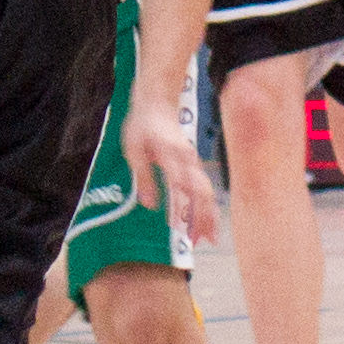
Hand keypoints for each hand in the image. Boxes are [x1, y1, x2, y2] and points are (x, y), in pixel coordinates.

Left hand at [125, 87, 221, 249]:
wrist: (157, 102)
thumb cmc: (142, 126)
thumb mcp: (133, 150)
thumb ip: (143, 177)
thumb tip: (150, 205)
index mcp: (171, 154)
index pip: (181, 184)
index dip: (184, 207)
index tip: (182, 228)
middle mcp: (187, 159)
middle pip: (201, 191)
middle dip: (204, 217)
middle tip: (202, 241)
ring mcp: (193, 161)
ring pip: (207, 191)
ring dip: (209, 215)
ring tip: (210, 238)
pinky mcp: (193, 164)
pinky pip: (204, 187)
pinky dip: (208, 206)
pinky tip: (207, 222)